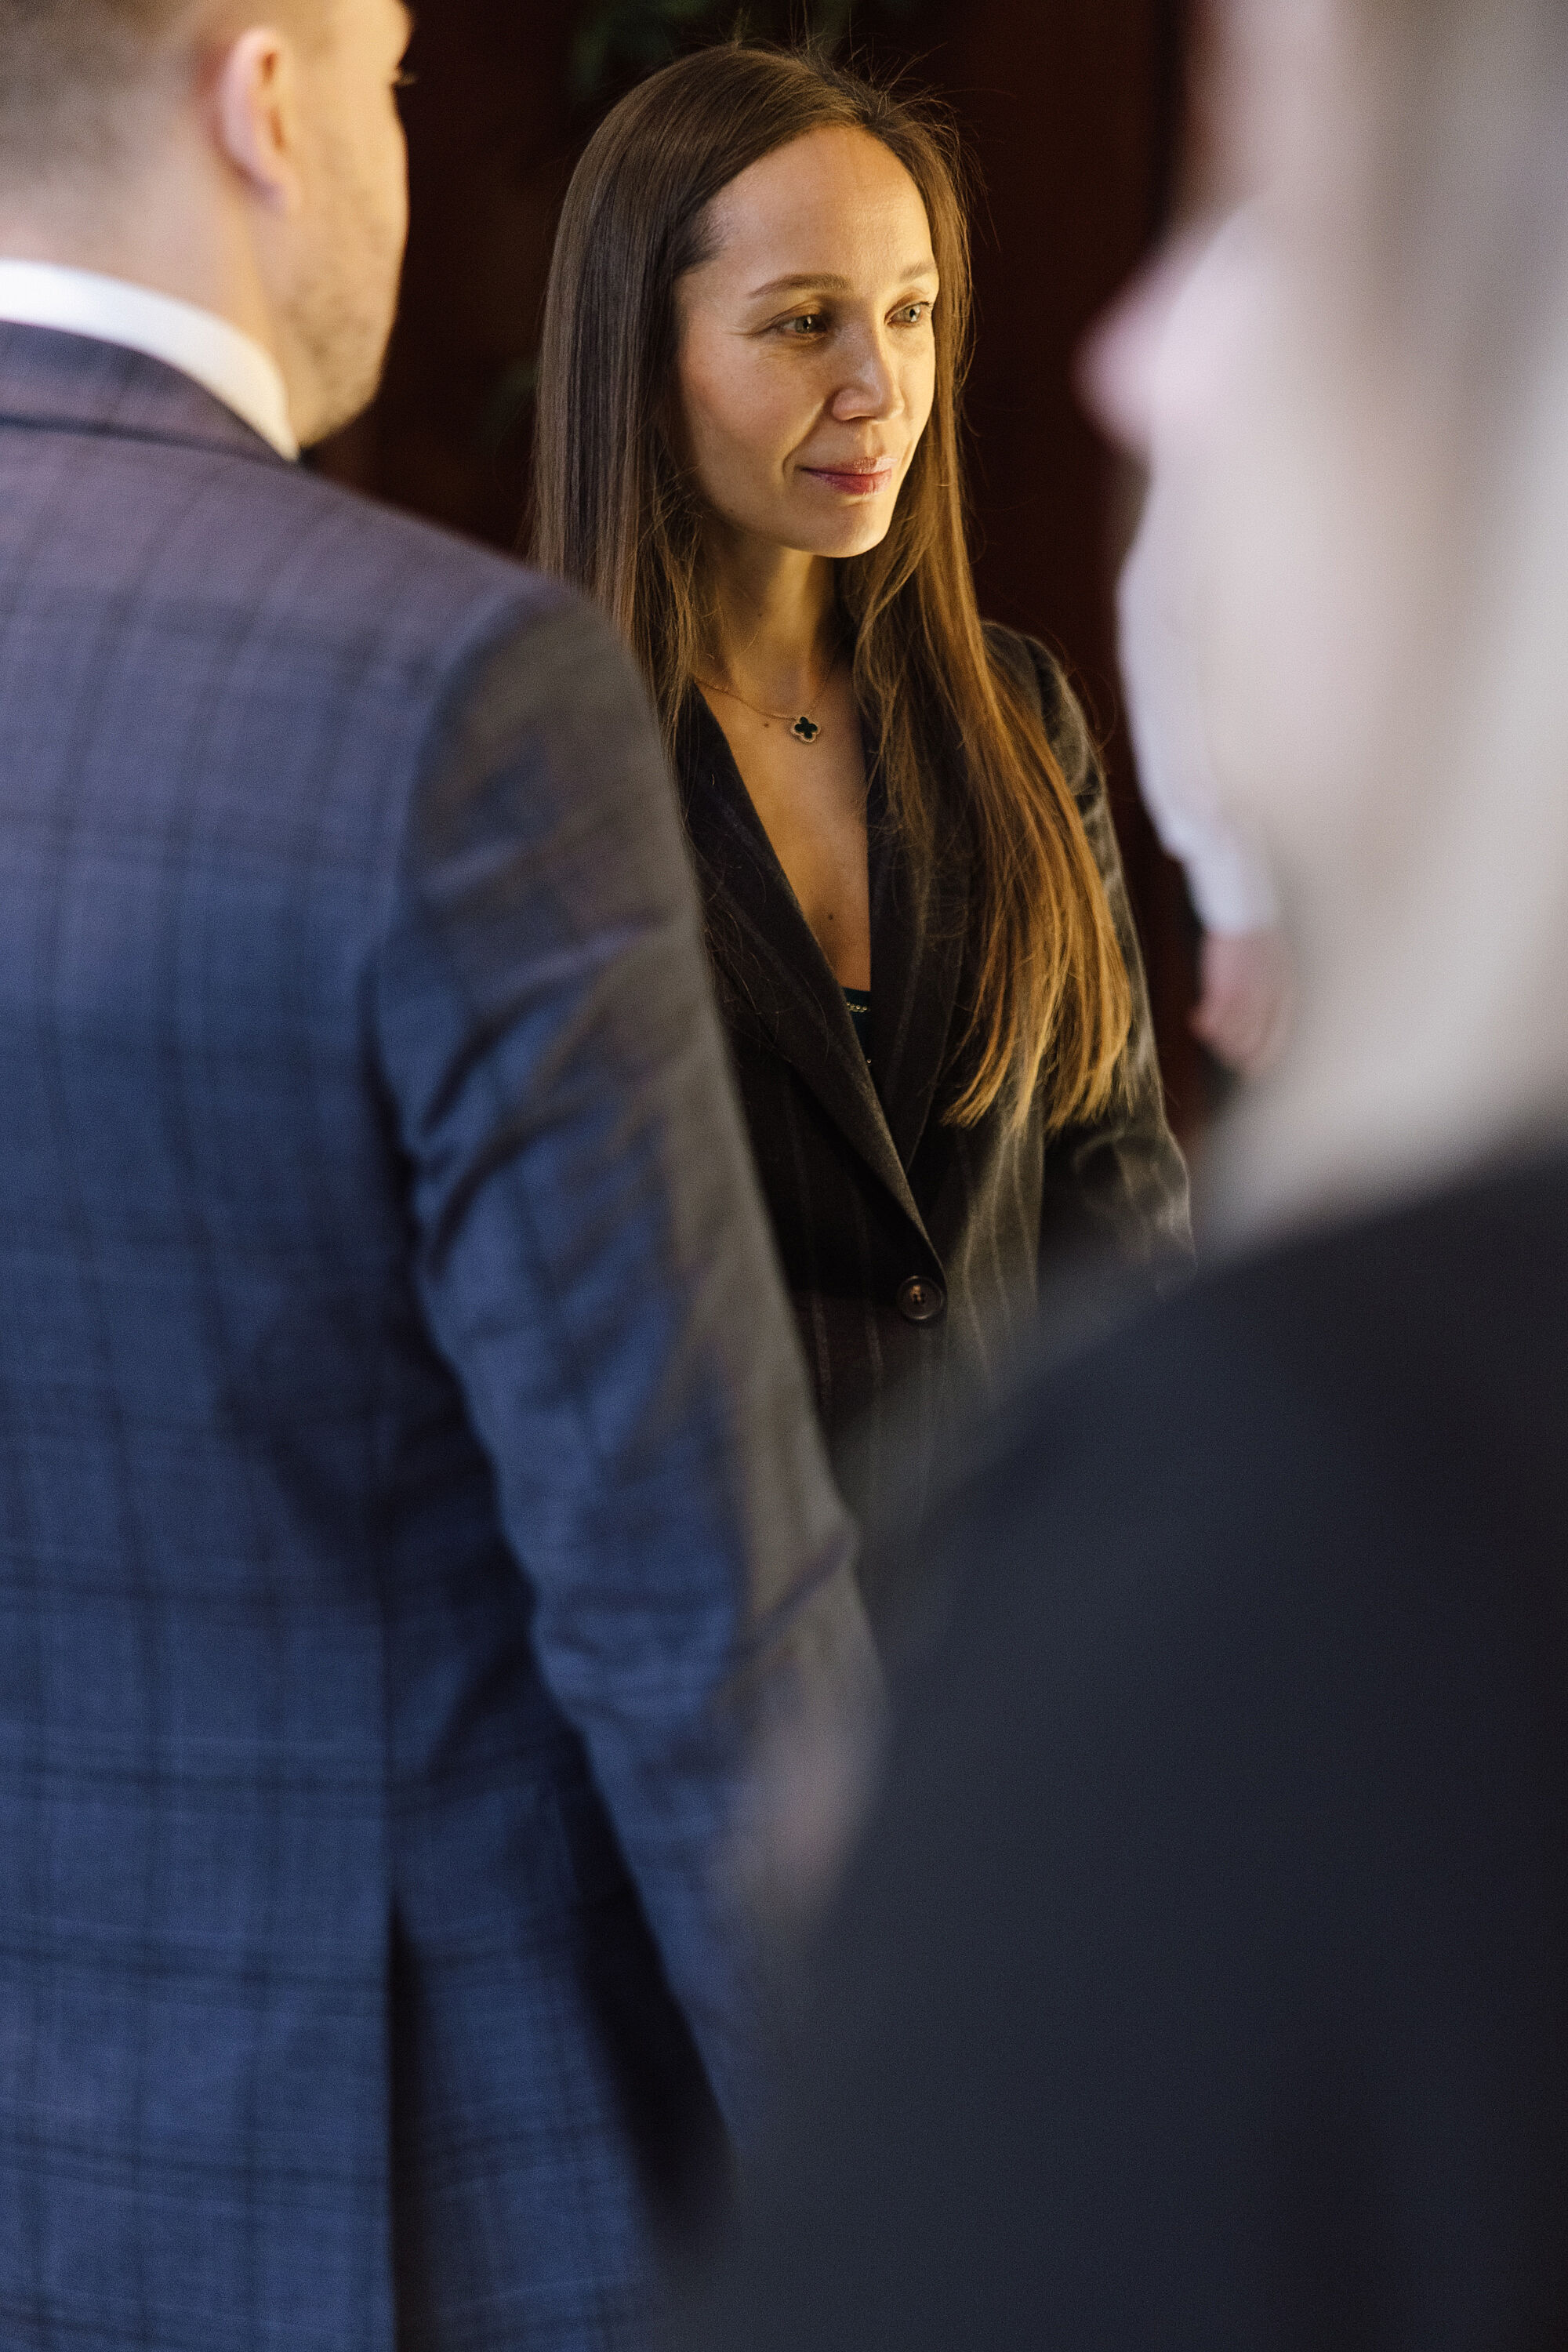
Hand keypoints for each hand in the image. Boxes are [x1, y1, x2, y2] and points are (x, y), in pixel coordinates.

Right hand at [1191, 926, 1293, 1077]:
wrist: (1245, 912)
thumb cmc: (1259, 936)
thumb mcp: (1278, 966)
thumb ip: (1273, 993)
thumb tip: (1260, 1015)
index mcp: (1285, 997)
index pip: (1275, 1041)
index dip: (1262, 1061)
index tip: (1250, 1073)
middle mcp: (1268, 1002)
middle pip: (1250, 1044)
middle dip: (1235, 1054)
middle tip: (1222, 1054)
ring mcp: (1246, 998)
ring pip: (1230, 1037)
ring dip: (1216, 1039)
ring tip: (1206, 1032)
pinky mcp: (1224, 991)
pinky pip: (1213, 1022)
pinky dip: (1202, 1025)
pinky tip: (1194, 1017)